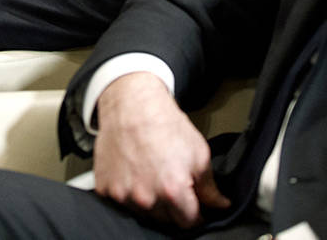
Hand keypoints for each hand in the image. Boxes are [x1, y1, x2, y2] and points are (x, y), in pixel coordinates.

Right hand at [92, 72, 229, 227]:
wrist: (131, 104)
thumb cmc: (164, 123)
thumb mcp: (198, 152)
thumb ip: (210, 187)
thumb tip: (220, 205)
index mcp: (172, 190)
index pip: (189, 222)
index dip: (196, 214)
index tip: (194, 206)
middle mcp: (145, 197)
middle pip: (166, 221)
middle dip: (173, 207)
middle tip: (172, 183)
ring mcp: (122, 194)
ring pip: (143, 213)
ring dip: (150, 201)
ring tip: (152, 174)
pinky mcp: (105, 188)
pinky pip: (121, 202)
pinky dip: (128, 192)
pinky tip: (135, 173)